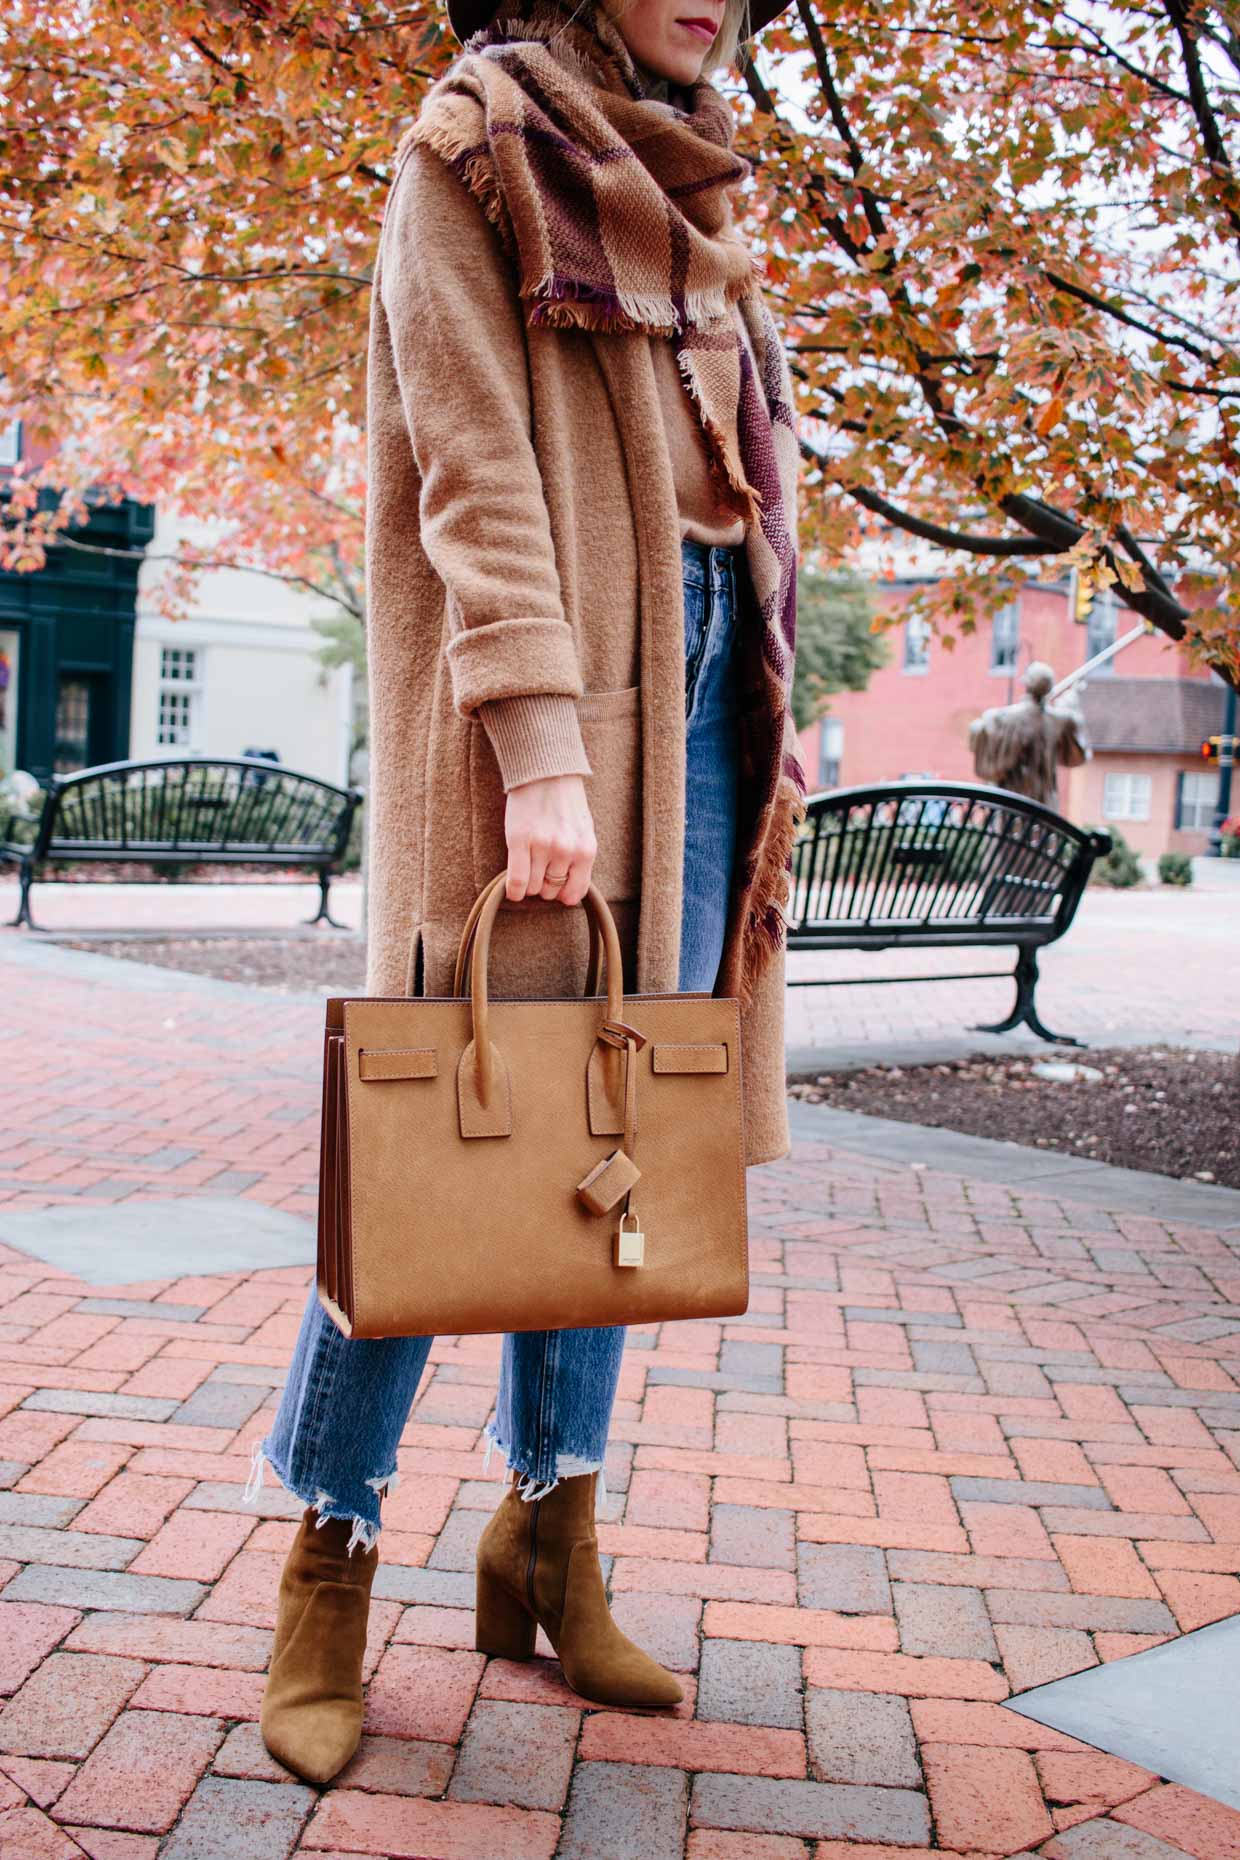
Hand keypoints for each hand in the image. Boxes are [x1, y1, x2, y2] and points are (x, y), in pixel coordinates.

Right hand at [501, 772, 596, 904]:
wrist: (545, 773)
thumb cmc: (565, 802)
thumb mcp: (583, 831)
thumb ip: (580, 859)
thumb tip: (569, 891)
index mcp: (586, 850)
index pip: (574, 892)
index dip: (562, 894)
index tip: (555, 887)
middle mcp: (566, 851)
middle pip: (551, 890)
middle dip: (544, 885)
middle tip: (539, 869)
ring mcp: (542, 847)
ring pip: (533, 887)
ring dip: (529, 884)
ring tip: (528, 868)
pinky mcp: (519, 841)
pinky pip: (517, 881)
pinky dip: (514, 891)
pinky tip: (513, 890)